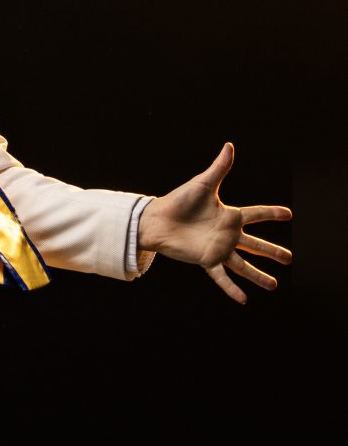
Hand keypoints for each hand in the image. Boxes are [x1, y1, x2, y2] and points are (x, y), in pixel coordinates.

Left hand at [138, 143, 291, 304]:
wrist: (156, 220)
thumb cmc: (178, 201)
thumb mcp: (202, 184)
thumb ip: (219, 168)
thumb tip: (229, 145)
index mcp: (230, 215)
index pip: (257, 213)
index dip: (273, 213)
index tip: (289, 214)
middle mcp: (227, 235)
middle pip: (256, 245)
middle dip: (273, 252)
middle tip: (290, 258)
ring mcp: (218, 249)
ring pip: (244, 265)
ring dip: (259, 276)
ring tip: (274, 285)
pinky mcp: (206, 260)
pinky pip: (222, 277)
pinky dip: (232, 289)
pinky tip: (243, 300)